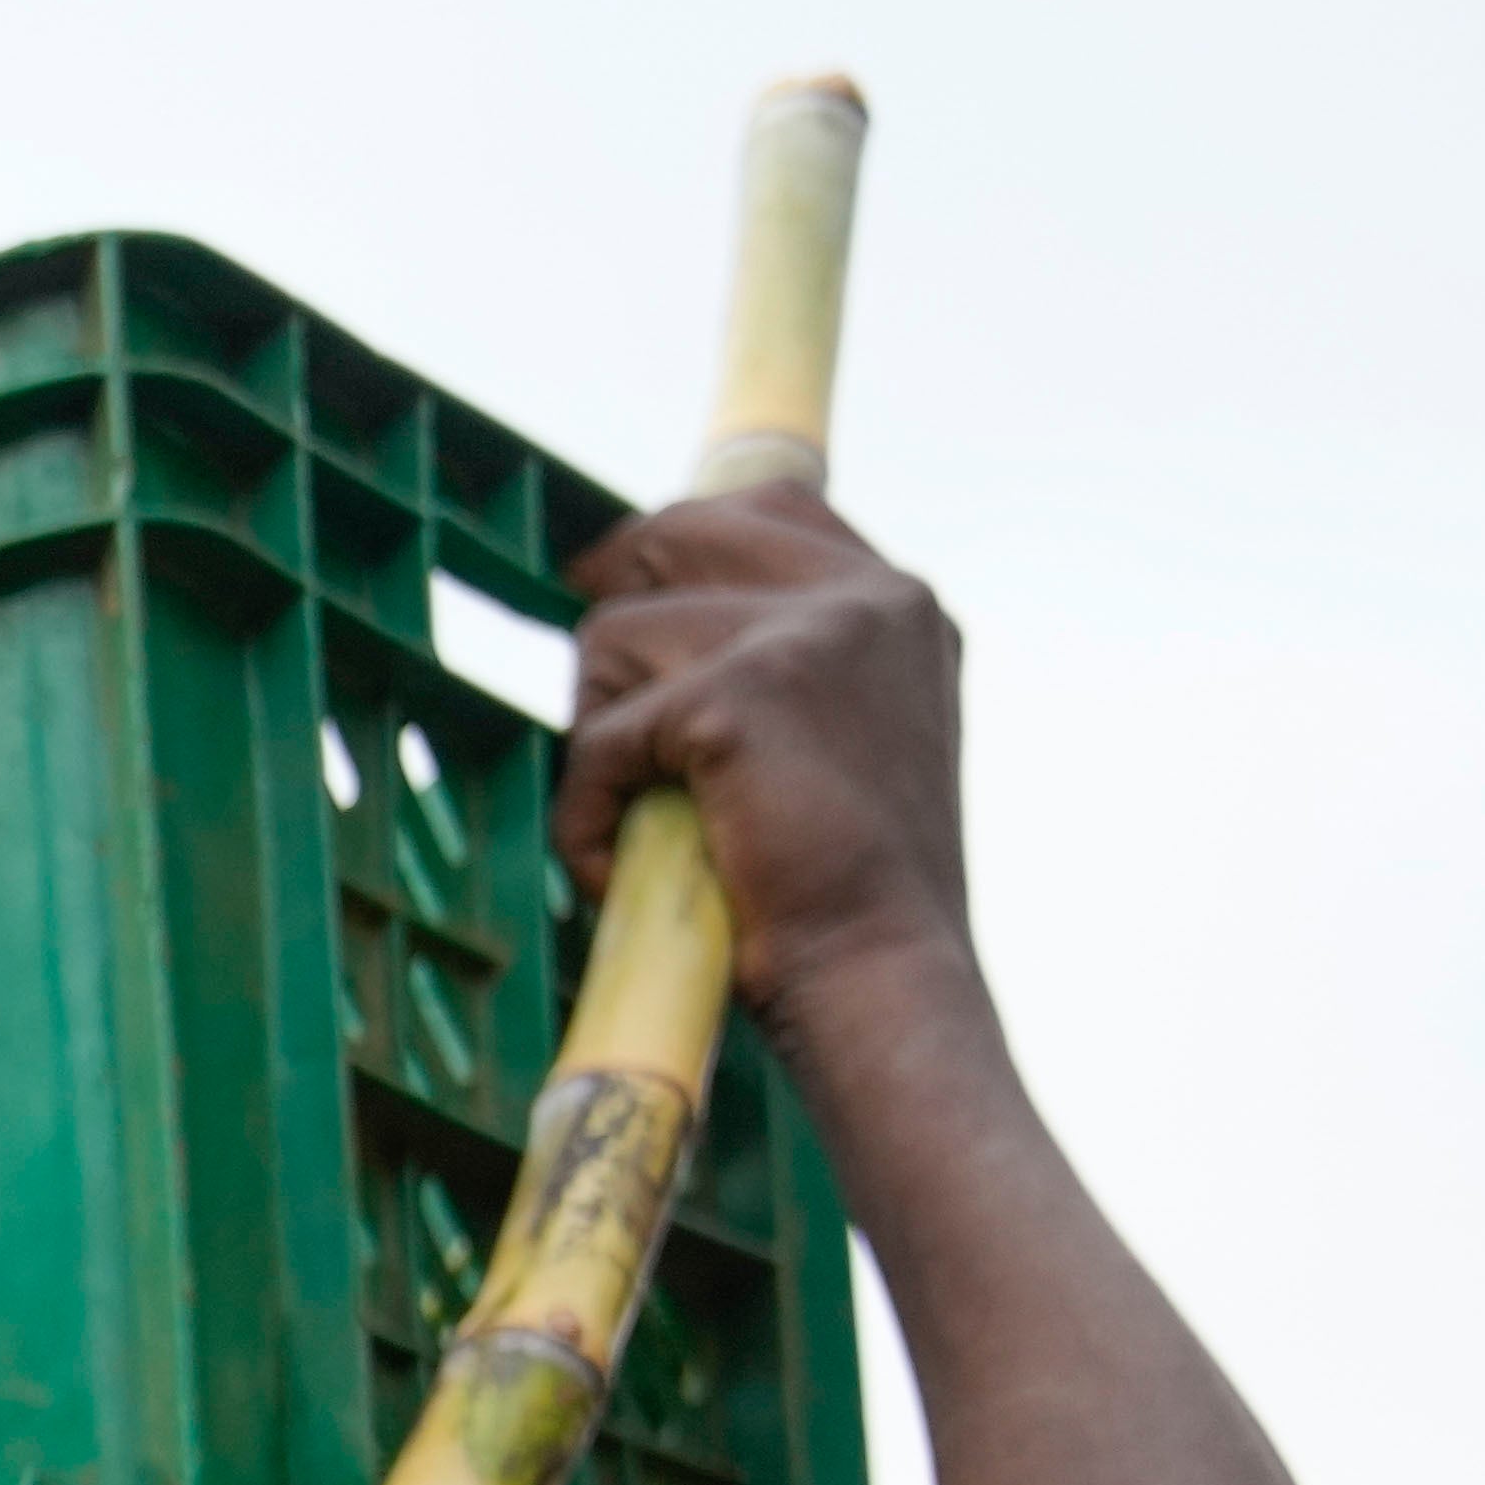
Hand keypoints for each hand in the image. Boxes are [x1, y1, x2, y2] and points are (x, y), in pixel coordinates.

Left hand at [552, 484, 973, 1033]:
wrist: (882, 975)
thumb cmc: (852, 894)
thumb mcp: (849, 744)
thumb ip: (784, 671)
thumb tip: (648, 623)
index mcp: (900, 604)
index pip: (764, 509)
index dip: (670, 543)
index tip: (609, 584)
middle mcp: (866, 597)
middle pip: (672, 538)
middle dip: (611, 625)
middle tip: (595, 712)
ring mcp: (807, 633)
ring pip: (612, 637)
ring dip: (597, 738)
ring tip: (640, 823)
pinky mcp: (736, 694)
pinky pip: (597, 737)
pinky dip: (584, 813)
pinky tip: (616, 870)